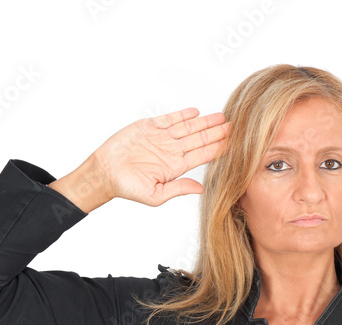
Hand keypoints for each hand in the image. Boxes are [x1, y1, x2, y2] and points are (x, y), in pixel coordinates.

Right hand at [92, 107, 231, 205]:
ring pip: (188, 128)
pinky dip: (183, 115)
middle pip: (200, 140)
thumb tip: (201, 189)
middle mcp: (172, 151)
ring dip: (205, 123)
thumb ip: (178, 189)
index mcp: (175, 167)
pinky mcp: (150, 127)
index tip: (235, 145)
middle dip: (218, 133)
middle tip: (236, 127)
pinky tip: (196, 113)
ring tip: (222, 118)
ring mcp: (162, 138)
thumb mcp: (155, 195)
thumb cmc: (127, 187)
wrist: (105, 172)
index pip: (202, 156)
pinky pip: (170, 119)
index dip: (218, 149)